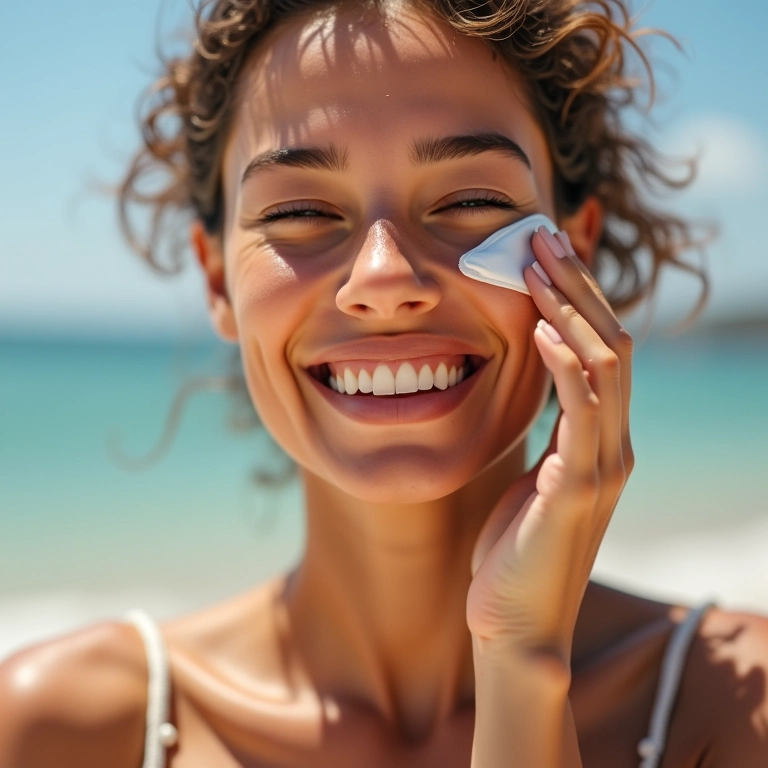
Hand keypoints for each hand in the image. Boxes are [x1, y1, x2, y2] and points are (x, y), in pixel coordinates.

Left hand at [466, 226, 634, 662]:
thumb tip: (529, 385)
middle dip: (577, 286)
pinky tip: (535, 328)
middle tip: (542, 237)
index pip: (600, 349)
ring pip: (605, 364)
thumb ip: (544, 432)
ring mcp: (602, 464)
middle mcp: (612, 444)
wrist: (515, 621)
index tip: (543, 254)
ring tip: (537, 263)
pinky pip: (579, 411)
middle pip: (610, 341)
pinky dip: (563, 363)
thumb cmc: (513, 548)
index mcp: (598, 439)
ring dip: (570, 308)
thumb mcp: (532, 475)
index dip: (577, 298)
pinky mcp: (579, 488)